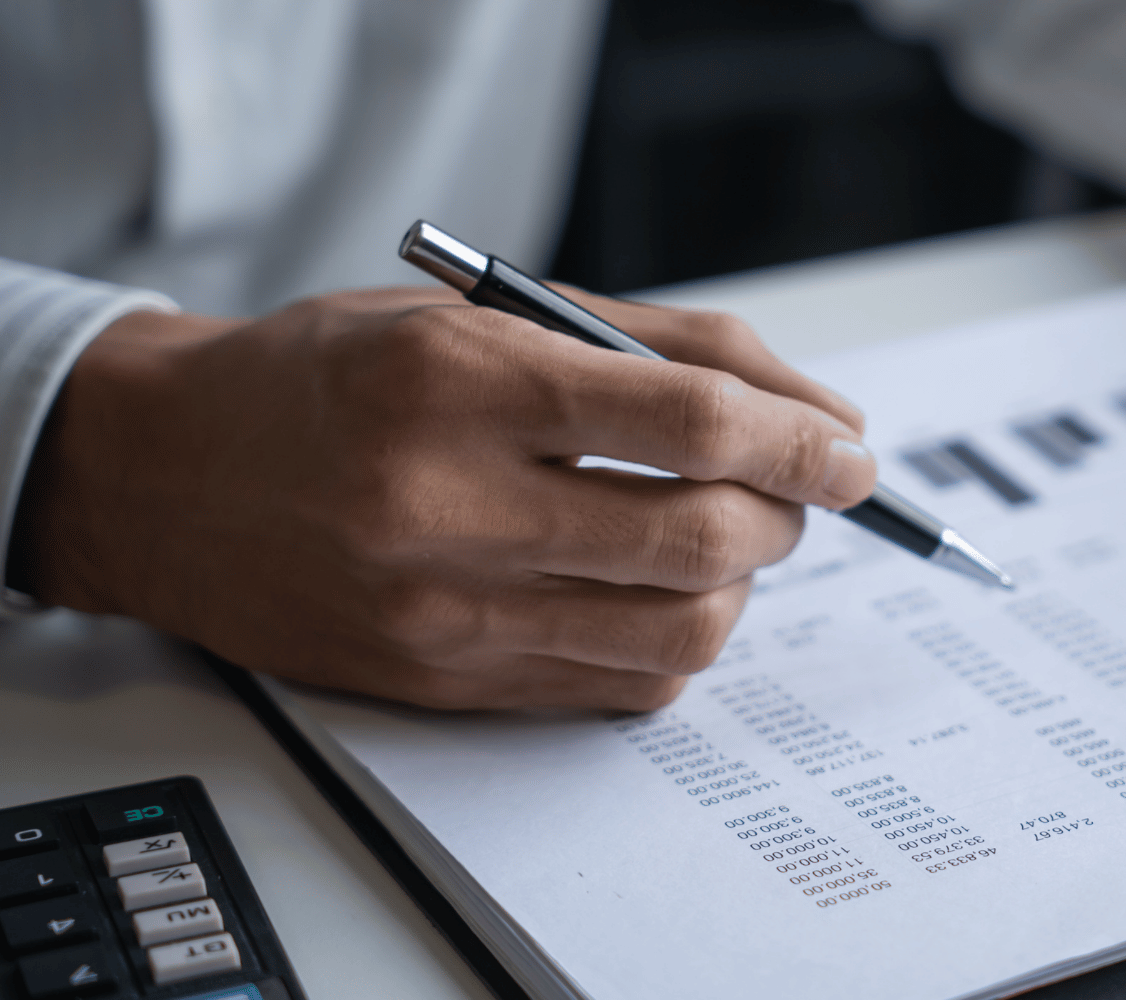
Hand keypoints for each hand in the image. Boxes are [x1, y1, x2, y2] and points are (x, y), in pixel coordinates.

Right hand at [15, 287, 875, 710]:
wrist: (172, 472)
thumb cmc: (337, 375)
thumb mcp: (484, 313)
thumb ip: (658, 346)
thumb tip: (813, 409)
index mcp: (458, 383)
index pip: (688, 422)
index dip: (801, 439)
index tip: (851, 449)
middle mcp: (446, 504)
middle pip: (700, 538)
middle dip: (787, 514)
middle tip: (796, 489)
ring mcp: (442, 610)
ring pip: (678, 632)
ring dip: (742, 586)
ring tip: (723, 537)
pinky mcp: (442, 682)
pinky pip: (622, 688)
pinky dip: (677, 642)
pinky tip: (655, 592)